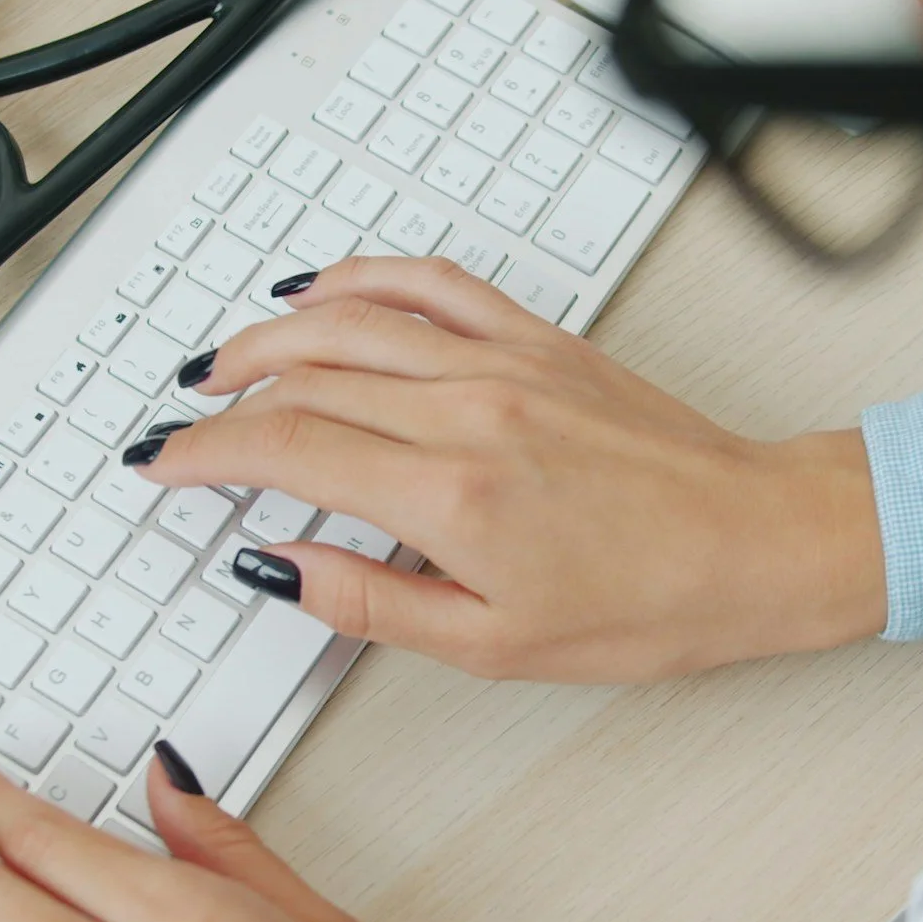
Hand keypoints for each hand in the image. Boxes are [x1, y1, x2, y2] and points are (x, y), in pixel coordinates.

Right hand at [134, 256, 886, 680]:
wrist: (757, 541)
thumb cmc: (652, 600)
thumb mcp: (493, 644)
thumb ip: (369, 602)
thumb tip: (278, 568)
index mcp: (450, 492)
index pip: (286, 447)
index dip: (205, 455)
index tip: (165, 466)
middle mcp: (469, 408)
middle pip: (303, 377)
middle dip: (222, 398)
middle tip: (180, 426)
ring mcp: (505, 360)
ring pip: (352, 318)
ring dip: (270, 334)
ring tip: (224, 362)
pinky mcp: (540, 338)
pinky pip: (431, 284)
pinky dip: (363, 277)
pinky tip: (323, 291)